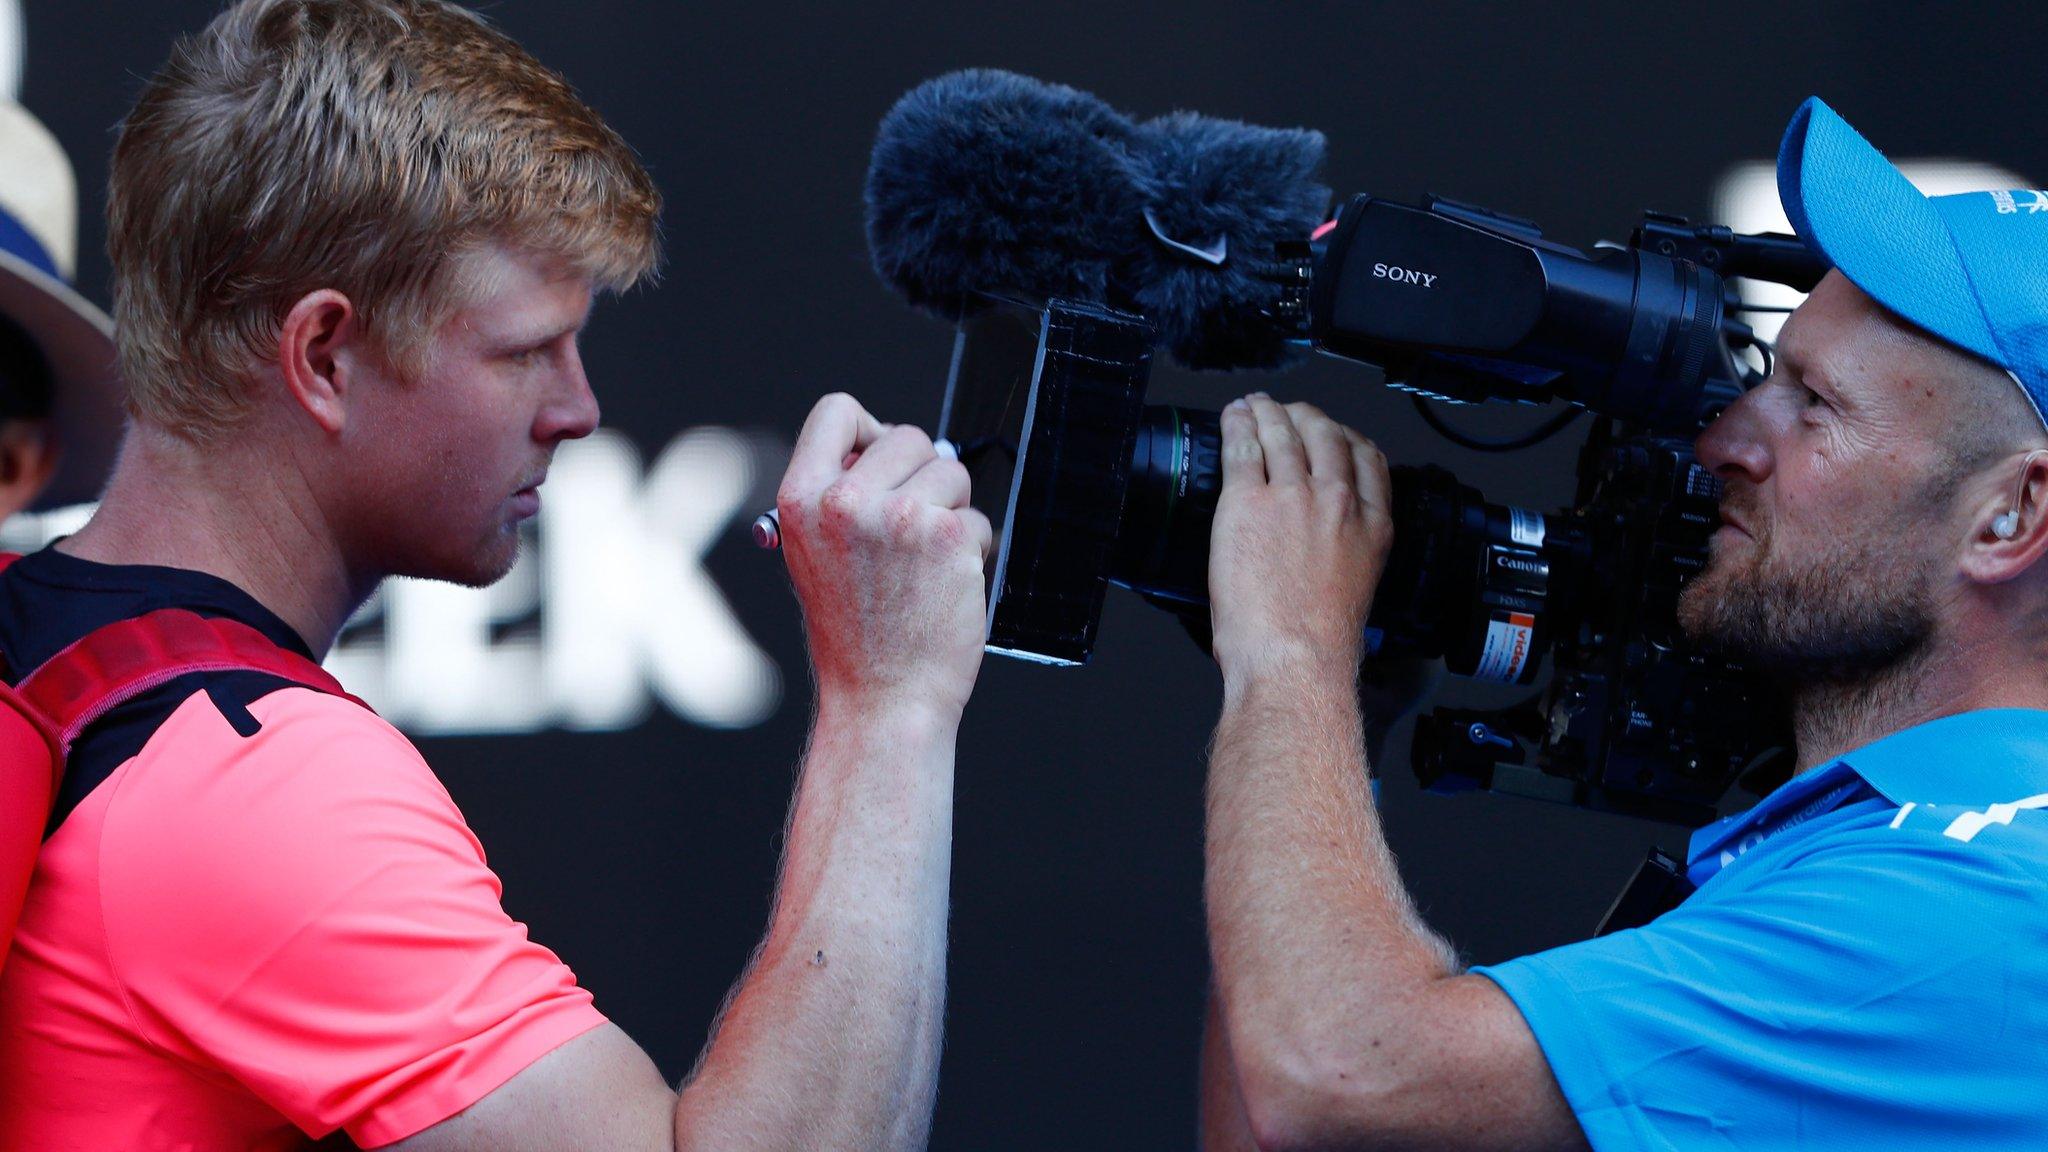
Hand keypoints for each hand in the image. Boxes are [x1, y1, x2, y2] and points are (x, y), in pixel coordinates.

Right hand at [776, 393, 992, 720]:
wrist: (884, 699)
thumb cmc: (854, 635)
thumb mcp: (813, 555)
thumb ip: (837, 497)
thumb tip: (884, 444)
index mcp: (800, 499)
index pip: (836, 412)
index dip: (866, 429)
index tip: (877, 460)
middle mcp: (845, 502)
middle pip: (907, 436)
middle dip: (921, 477)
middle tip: (909, 531)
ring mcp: (899, 516)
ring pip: (951, 472)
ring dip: (950, 511)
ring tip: (924, 562)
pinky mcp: (948, 536)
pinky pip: (978, 516)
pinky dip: (973, 548)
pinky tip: (945, 584)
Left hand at [1208, 394, 1391, 685]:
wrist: (1295, 658)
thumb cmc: (1319, 643)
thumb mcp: (1357, 589)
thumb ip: (1346, 555)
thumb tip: (1322, 551)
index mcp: (1371, 526)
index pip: (1368, 459)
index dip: (1348, 435)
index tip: (1334, 431)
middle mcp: (1337, 503)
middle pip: (1325, 436)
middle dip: (1306, 416)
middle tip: (1289, 412)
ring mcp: (1293, 498)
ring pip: (1283, 435)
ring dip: (1268, 413)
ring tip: (1255, 405)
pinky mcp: (1247, 503)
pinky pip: (1242, 449)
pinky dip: (1237, 425)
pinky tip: (1233, 417)